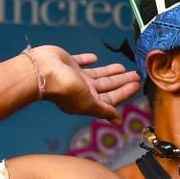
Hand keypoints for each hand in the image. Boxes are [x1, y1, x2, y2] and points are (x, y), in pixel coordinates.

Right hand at [25, 46, 140, 120]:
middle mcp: (82, 89)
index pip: (111, 97)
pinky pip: (80, 61)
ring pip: (96, 74)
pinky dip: (88, 60)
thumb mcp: (88, 103)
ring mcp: (74, 76)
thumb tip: (118, 120)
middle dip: (121, 81)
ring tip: (122, 67)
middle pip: (106, 86)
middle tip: (135, 75)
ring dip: (109, 71)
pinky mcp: (67, 62)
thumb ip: (104, 110)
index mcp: (88, 100)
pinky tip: (95, 58)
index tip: (137, 85)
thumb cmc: (65, 89)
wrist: (42, 72)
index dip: (125, 92)